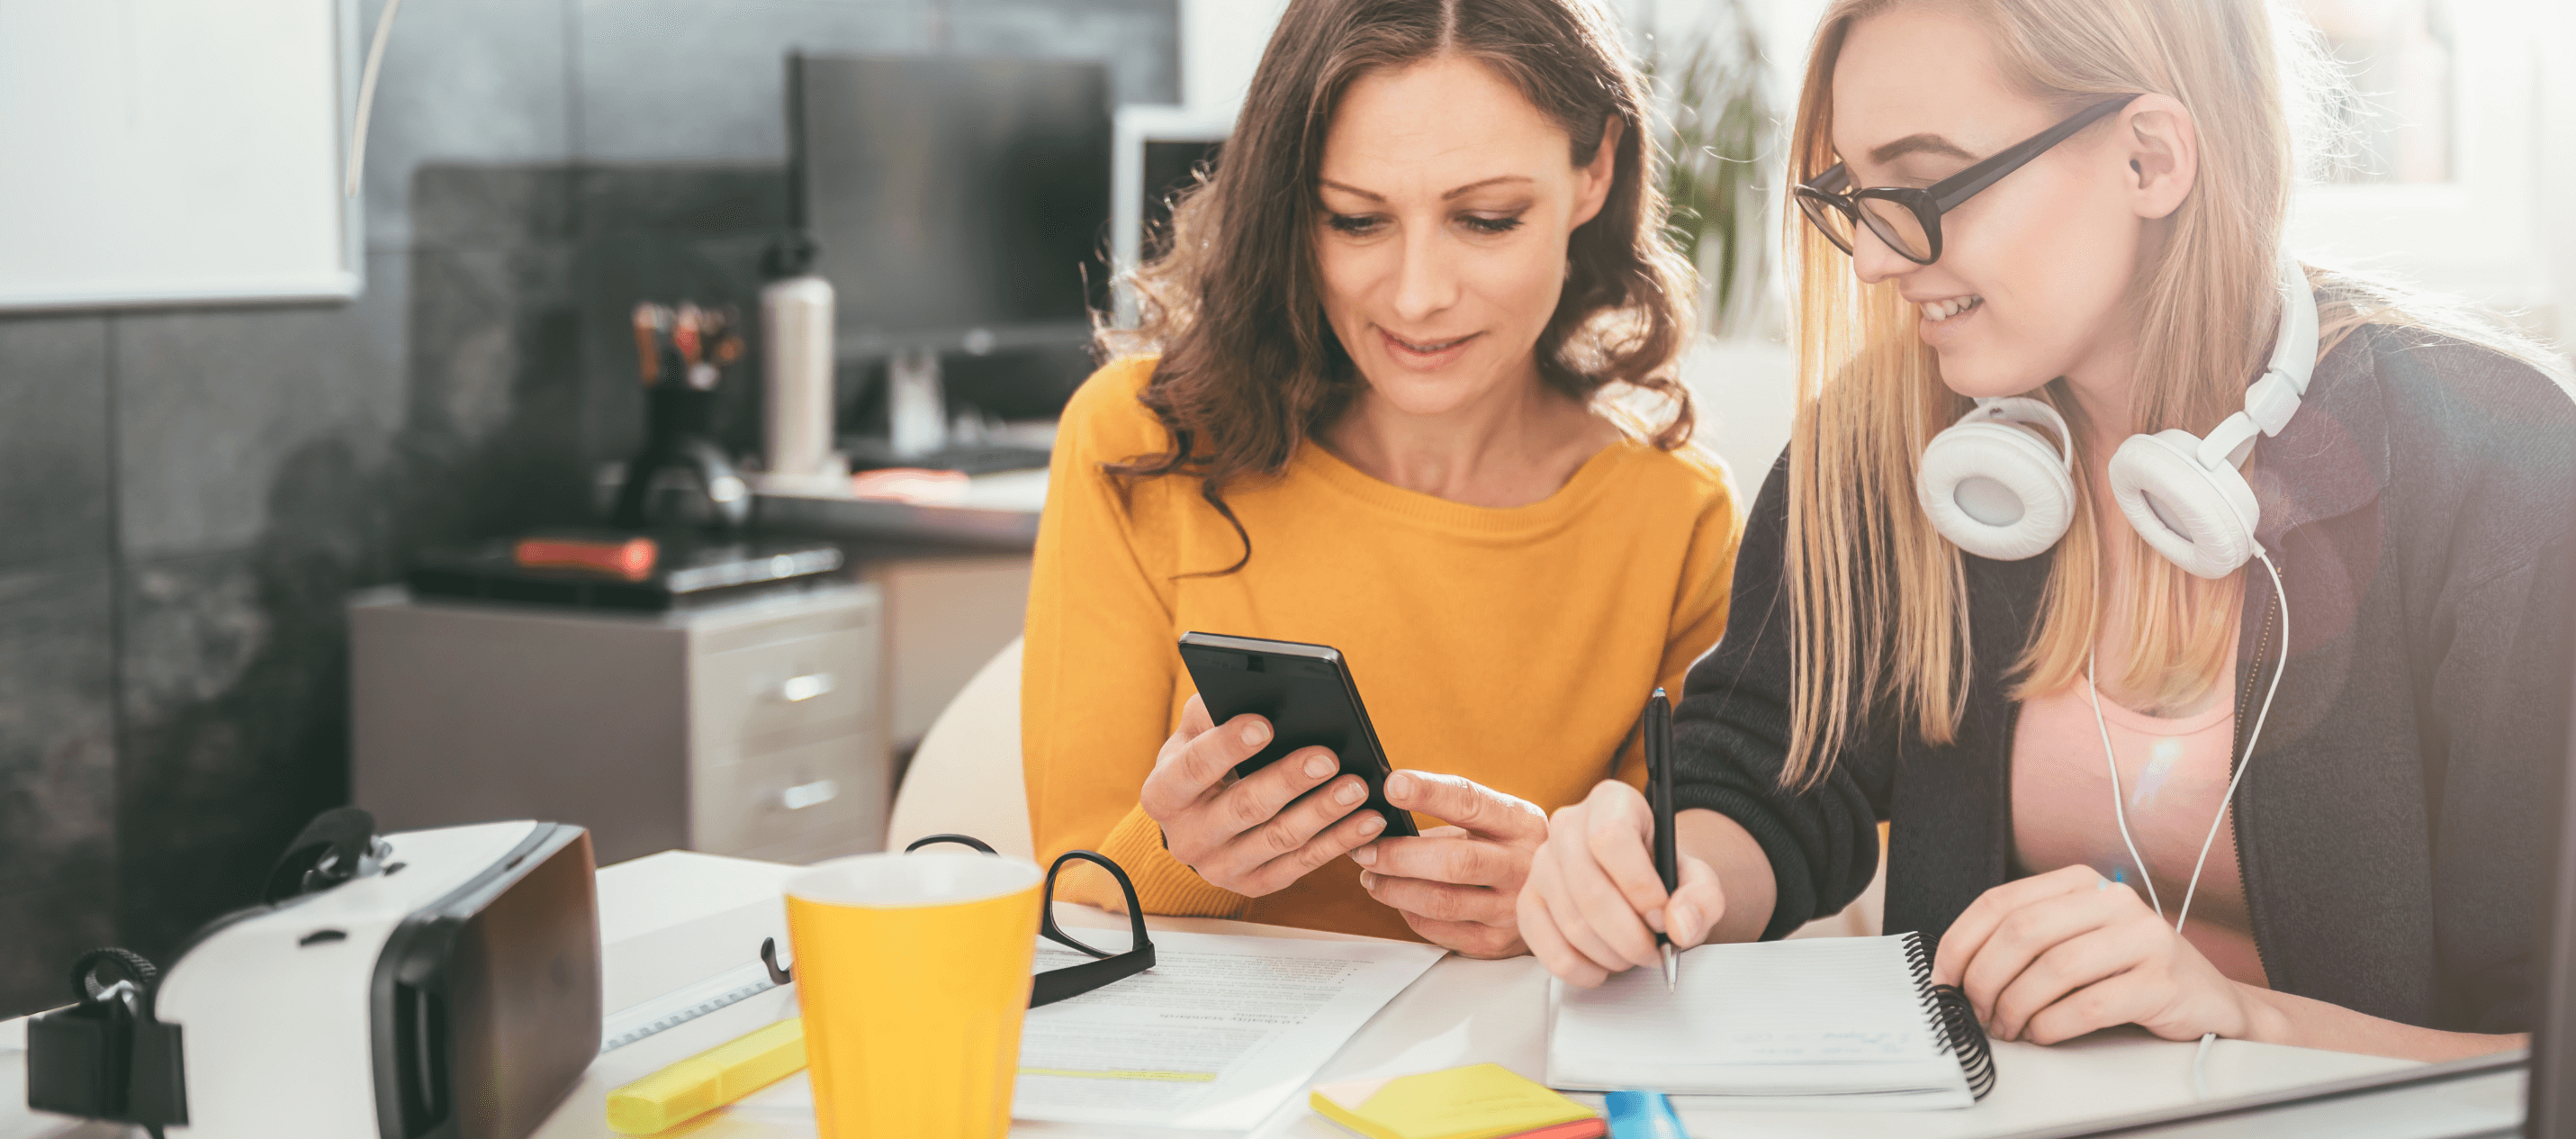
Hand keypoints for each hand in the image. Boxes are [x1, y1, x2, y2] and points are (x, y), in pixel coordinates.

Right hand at [1142, 695, 1386, 895]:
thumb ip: (1213, 710)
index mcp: (1163, 794)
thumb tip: (1255, 692)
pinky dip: (1339, 841)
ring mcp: (1220, 868)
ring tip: (1357, 787)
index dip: (1228, 746)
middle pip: (1243, 807)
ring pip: (1278, 839)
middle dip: (1288, 780)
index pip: (1193, 768)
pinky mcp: (1254, 885)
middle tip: (1327, 757)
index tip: (1265, 725)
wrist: (1201, 817)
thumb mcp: (1196, 731)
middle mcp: (1186, 838)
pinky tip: (1367, 821)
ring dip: (1323, 812)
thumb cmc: (1205, 759)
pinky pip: (1302, 865)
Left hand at [1349, 771, 1547, 957]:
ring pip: (1441, 901)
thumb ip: (1451, 818)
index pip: (1471, 802)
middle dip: (1399, 855)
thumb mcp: (1496, 823)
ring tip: (1371, 876)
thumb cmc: (1510, 850)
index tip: (1392, 785)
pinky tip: (1399, 900)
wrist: (1561, 898)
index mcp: (1522, 823)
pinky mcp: (1496, 942)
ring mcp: (1512, 909)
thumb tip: (1388, 815)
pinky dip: (1409, 913)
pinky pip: (1440, 930)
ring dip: (1394, 889)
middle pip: (1453, 861)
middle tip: (1365, 849)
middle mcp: (1524, 866)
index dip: (1428, 793)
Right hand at [1516, 779, 1723, 985]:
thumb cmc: (1661, 874)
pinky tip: (1602, 966)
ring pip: (1571, 922)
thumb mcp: (1697, 879)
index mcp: (1611, 801)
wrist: (1636, 883)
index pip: (1611, 838)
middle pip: (1589, 889)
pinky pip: (1544, 944)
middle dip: (1629, 936)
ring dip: (1611, 954)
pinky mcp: (1527, 900)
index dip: (1639, 886)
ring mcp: (1541, 863)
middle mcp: (1567, 826)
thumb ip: (1703, 898)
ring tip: (1632, 954)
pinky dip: (1579, 968)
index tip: (1660, 914)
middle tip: (1653, 951)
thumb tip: (1680, 925)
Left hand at [1933, 864, 2259, 1043]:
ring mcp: (2143, 936)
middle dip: (1985, 980)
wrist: (2210, 1000)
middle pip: (2021, 933)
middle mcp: (2113, 899)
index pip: (2000, 901)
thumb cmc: (2129, 972)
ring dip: (2016, 1008)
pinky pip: (2088, 1004)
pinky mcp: (2163, 980)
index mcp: (2081, 882)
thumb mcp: (2075, 940)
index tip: (1943, 979)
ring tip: (2008, 1028)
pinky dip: (2052, 1025)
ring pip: (2053, 969)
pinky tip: (2042, 1034)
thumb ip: (2027, 940)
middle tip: (1976, 1013)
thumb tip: (1956, 971)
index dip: (1961, 942)